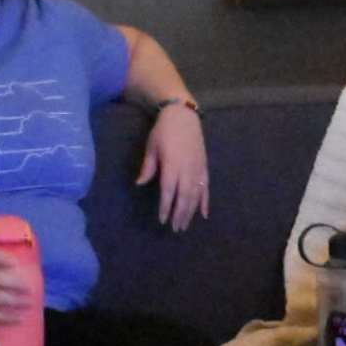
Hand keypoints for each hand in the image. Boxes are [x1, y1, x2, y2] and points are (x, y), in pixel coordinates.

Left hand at [138, 101, 210, 229]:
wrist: (184, 116)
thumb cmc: (163, 131)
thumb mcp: (152, 147)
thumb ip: (148, 167)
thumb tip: (139, 183)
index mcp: (172, 165)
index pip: (169, 191)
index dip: (166, 207)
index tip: (163, 220)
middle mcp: (187, 170)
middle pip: (184, 197)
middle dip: (180, 215)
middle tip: (176, 229)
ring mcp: (198, 169)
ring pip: (196, 195)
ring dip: (191, 212)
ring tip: (185, 225)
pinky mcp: (204, 167)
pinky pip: (206, 188)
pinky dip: (205, 202)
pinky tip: (204, 214)